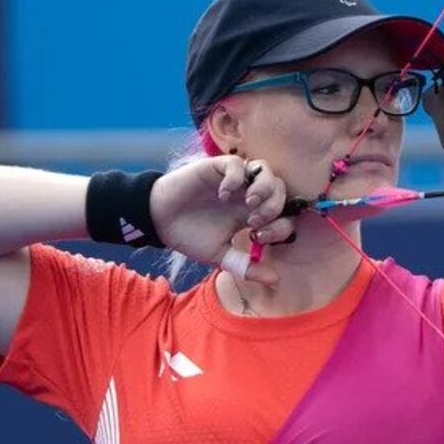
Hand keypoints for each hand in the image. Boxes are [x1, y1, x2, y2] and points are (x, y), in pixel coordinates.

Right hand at [148, 156, 293, 283]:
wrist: (160, 221)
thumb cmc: (190, 236)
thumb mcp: (220, 256)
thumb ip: (246, 266)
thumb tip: (275, 280)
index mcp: (253, 214)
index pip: (283, 214)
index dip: (280, 226)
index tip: (257, 237)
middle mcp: (247, 194)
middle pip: (280, 190)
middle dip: (275, 207)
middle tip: (254, 222)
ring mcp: (234, 180)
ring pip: (265, 170)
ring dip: (264, 188)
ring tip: (249, 204)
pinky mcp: (216, 168)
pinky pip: (237, 163)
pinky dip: (236, 177)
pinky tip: (224, 194)